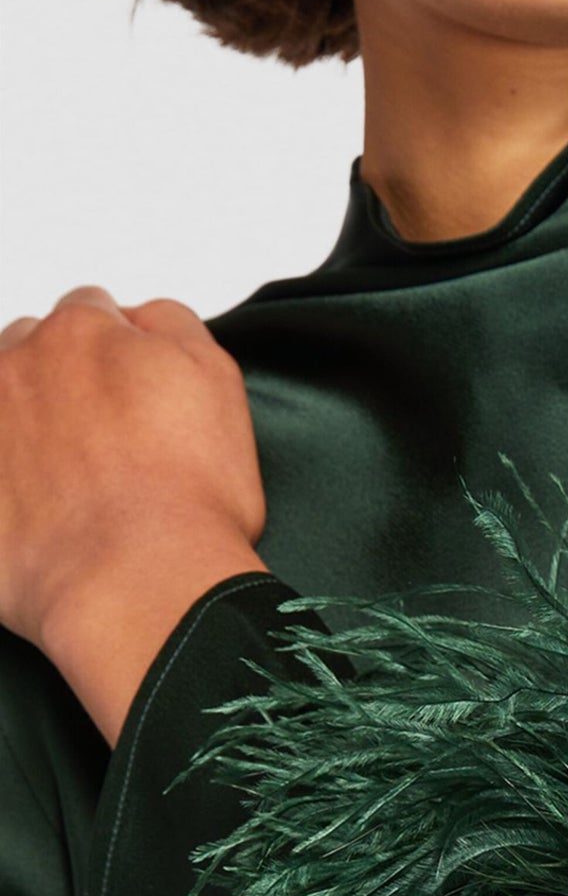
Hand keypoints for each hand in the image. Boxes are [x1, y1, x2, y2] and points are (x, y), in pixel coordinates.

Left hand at [0, 285, 269, 742]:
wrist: (140, 584)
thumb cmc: (188, 498)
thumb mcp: (218, 381)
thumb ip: (175, 328)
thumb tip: (142, 318)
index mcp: (82, 331)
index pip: (95, 312)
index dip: (124, 354)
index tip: (140, 396)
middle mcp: (18, 366)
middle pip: (34, 350)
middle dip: (65, 381)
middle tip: (108, 440)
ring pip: (4, 402)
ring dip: (27, 423)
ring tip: (70, 478)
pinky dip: (11, 481)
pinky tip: (42, 510)